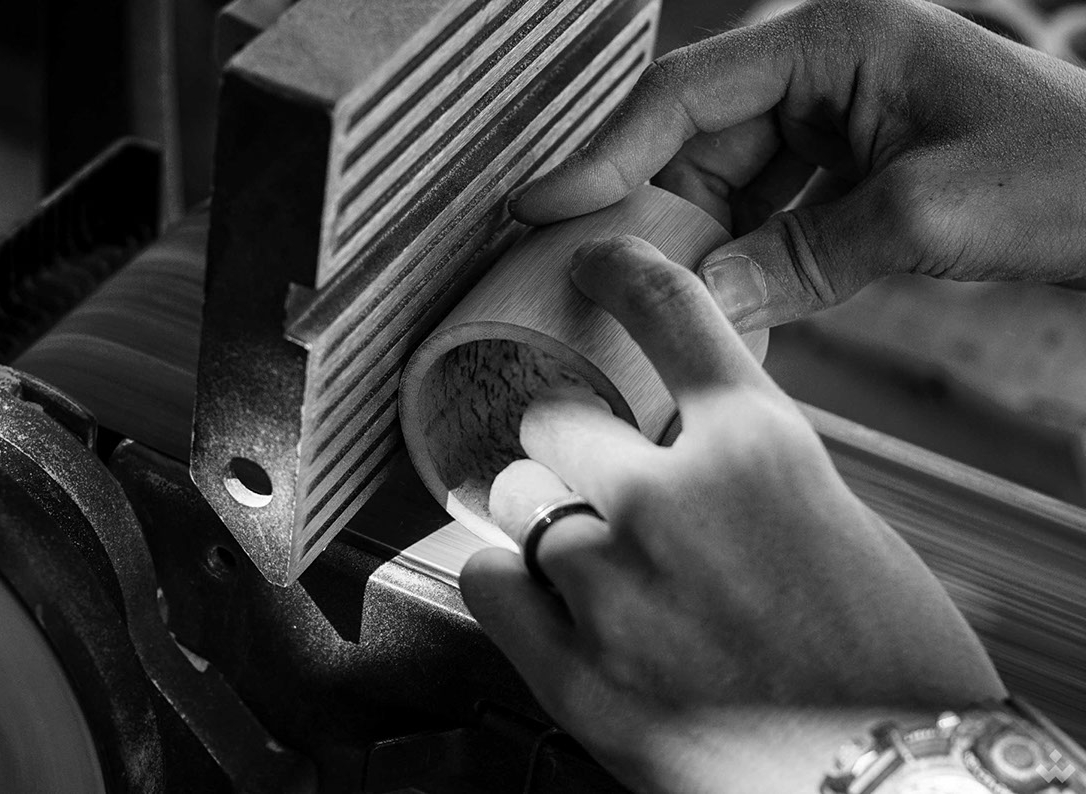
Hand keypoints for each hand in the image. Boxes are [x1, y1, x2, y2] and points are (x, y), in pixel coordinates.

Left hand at [458, 236, 1005, 792]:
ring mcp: (615, 588)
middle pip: (556, 419)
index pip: (669, 311)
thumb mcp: (830, 515)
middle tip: (606, 487)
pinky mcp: (577, 675)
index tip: (595, 265)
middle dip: (577, 447)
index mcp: (759, 447)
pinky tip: (553, 604)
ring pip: (520, 504)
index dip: (621, 273)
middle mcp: (674, 500)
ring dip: (553, 526)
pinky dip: (512, 584)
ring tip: (604, 572)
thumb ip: (737, 464)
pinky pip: (488, 581)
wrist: (897, 779)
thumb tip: (666, 439)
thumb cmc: (887, 659)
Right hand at [509, 0, 1085, 331]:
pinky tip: (729, 300)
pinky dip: (746, 253)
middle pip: (694, 139)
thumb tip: (701, 306)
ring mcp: (833, 112)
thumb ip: (801, 259)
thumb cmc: (1061, 171)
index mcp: (831, 36)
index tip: (542, 208)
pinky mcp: (846, 158)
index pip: (685, 94)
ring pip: (725, 179)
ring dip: (696, 241)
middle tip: (592, 276)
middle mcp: (820, 64)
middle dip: (648, 212)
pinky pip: (769, 205)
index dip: (604, 154)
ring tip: (657, 301)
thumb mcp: (922, 213)